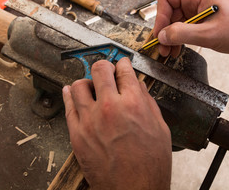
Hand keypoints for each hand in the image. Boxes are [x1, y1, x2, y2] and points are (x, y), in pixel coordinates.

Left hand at [62, 58, 171, 189]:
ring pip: (80, 85)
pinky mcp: (77, 134)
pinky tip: (72, 91)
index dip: (123, 64)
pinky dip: (69, 95)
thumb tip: (139, 87)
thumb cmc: (150, 165)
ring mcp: (90, 120)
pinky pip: (68, 106)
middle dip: (105, 66)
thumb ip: (148, 103)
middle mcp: (109, 107)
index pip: (124, 71)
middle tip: (107, 70)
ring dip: (87, 82)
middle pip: (100, 70)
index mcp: (133, 103)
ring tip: (91, 86)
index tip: (122, 64)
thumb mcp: (160, 129)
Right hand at [153, 0, 228, 57]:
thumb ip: (182, 34)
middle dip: (164, 31)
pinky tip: (178, 49)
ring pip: (176, 22)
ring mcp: (200, 10)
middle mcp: (197, 0)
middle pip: (170, 12)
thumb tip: (162, 35)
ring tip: (168, 52)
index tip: (159, 33)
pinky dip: (179, 39)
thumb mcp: (208, 34)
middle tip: (162, 48)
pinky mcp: (203, 20)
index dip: (160, 16)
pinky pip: (184, 28)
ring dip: (171, 37)